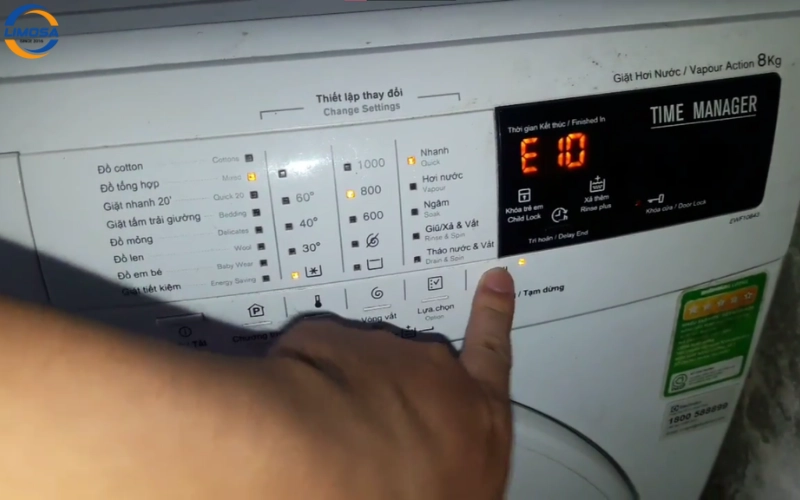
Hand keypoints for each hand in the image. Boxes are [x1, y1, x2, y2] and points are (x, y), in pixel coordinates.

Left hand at [262, 268, 515, 499]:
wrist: (327, 473)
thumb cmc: (400, 498)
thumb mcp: (453, 489)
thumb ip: (446, 458)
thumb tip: (425, 465)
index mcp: (478, 412)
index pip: (492, 353)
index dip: (493, 315)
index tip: (494, 283)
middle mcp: (433, 371)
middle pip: (413, 368)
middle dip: (388, 394)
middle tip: (364, 438)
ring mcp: (380, 351)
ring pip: (359, 364)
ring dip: (342, 392)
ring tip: (327, 441)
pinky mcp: (329, 338)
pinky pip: (316, 355)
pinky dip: (304, 380)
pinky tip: (297, 418)